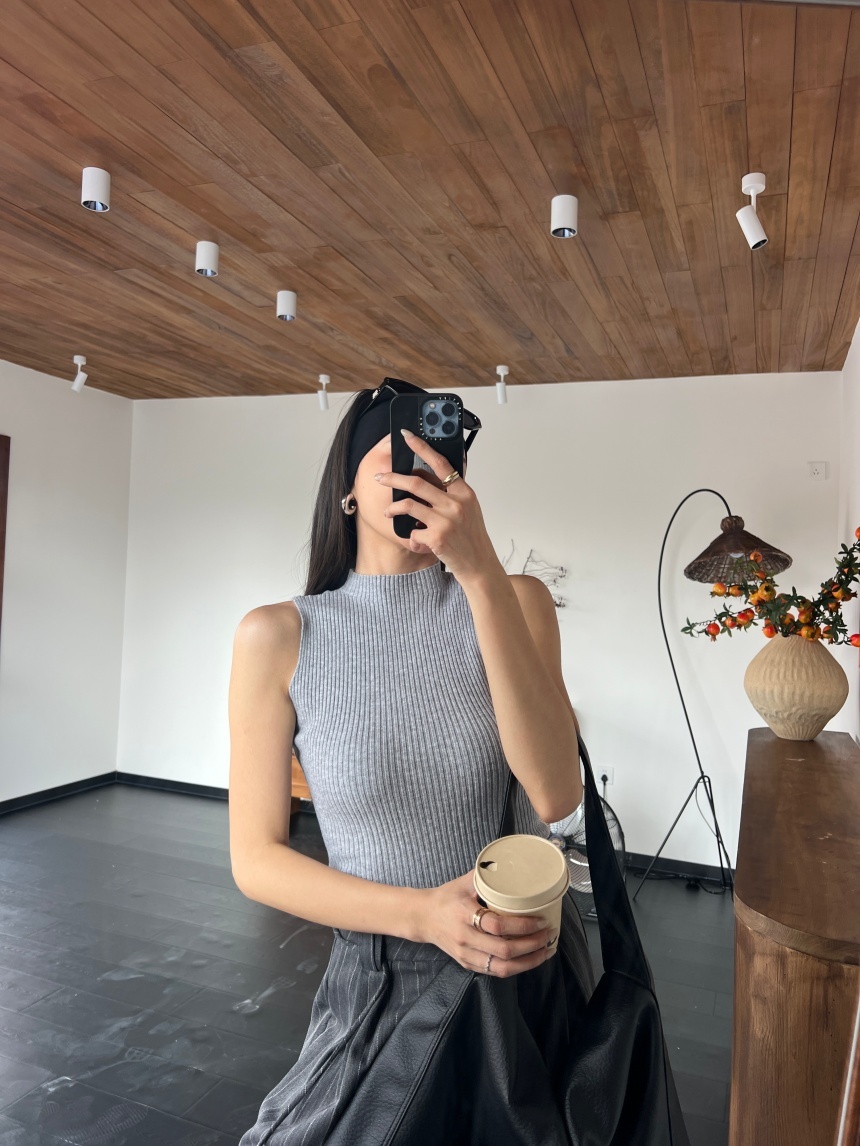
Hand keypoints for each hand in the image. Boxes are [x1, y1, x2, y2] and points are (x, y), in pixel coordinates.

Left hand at [374, 429, 500, 583]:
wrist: (479, 564)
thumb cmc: (472, 538)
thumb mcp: (468, 509)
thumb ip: (452, 493)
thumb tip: (428, 477)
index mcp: (464, 492)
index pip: (440, 463)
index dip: (422, 447)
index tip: (407, 436)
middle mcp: (456, 504)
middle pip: (416, 482)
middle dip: (392, 478)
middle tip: (380, 478)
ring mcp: (446, 521)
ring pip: (408, 505)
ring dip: (393, 508)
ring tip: (388, 512)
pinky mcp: (437, 538)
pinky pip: (412, 532)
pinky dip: (411, 536)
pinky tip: (416, 540)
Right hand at [416, 871, 555, 977]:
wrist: (422, 918)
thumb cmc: (446, 897)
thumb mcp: (463, 882)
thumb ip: (486, 875)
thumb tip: (511, 863)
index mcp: (464, 914)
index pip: (496, 924)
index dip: (522, 925)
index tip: (540, 920)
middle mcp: (465, 938)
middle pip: (504, 949)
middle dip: (531, 945)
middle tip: (548, 935)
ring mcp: (466, 954)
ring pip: (502, 967)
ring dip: (528, 961)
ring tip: (544, 952)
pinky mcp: (467, 964)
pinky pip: (495, 971)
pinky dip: (515, 968)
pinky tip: (528, 960)